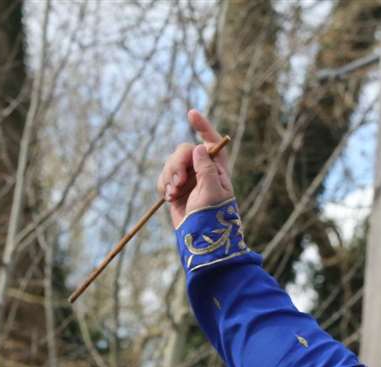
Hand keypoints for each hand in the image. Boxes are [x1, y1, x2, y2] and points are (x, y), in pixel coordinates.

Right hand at [158, 108, 233, 228]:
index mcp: (217, 168)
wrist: (199, 238)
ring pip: (171, 163)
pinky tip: (168, 198)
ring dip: (169, 176)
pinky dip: (163, 185)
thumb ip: (206, 168)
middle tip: (178, 182)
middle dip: (177, 164)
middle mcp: (202, 170)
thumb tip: (198, 147)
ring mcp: (188, 179)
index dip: (202, 126)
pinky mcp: (175, 189)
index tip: (191, 113)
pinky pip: (163, 177)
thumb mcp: (212, 191)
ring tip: (173, 194)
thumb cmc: (212, 217)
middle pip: (184, 151)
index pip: (211, 142)